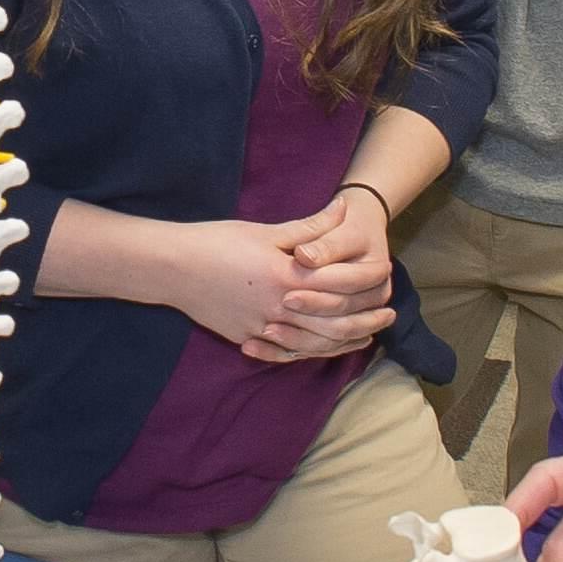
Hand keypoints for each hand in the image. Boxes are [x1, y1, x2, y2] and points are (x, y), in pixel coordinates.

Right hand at [163, 201, 392, 363]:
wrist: (173, 267)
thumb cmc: (217, 242)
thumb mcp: (267, 231)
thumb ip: (310, 227)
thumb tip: (344, 208)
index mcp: (289, 277)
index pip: (341, 286)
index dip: (368, 285)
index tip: (387, 282)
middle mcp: (280, 308)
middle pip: (335, 321)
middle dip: (366, 320)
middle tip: (389, 317)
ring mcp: (263, 328)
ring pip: (315, 343)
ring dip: (345, 342)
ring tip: (367, 336)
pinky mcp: (247, 338)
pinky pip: (287, 353)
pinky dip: (311, 352)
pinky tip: (324, 349)